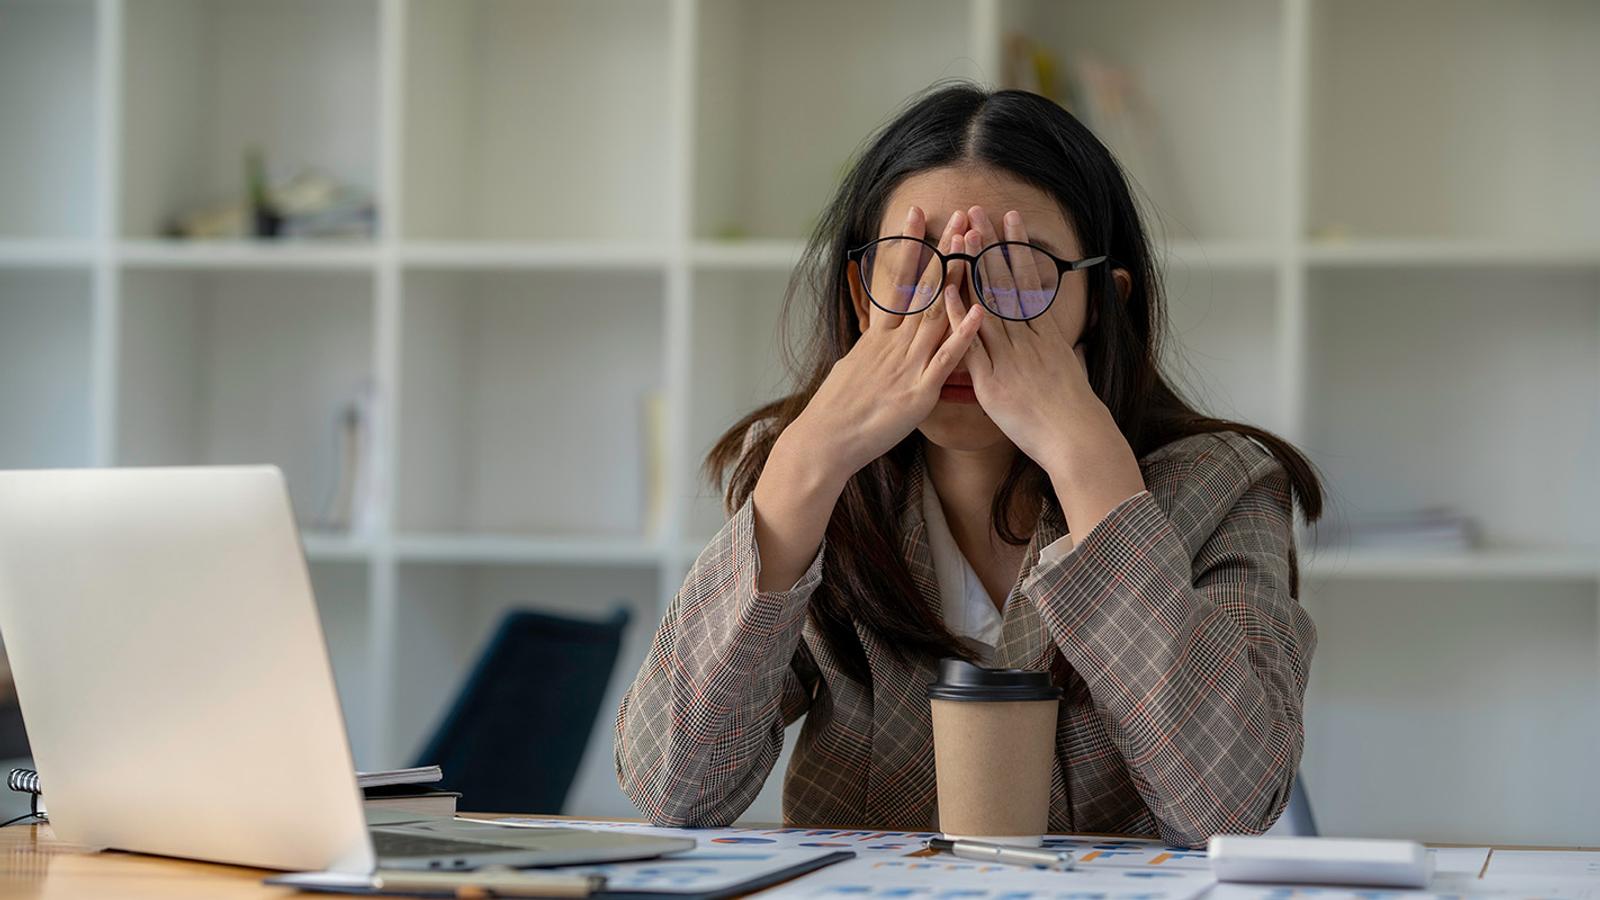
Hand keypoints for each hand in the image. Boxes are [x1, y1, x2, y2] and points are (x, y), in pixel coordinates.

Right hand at [789, 206, 984, 482]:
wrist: (825, 441)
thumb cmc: (837, 410)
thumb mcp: (852, 367)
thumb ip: (872, 348)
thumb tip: (875, 336)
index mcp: (878, 336)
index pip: (897, 280)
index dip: (909, 245)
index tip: (917, 213)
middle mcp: (894, 343)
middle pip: (924, 287)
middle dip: (943, 250)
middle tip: (958, 215)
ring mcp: (908, 364)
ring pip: (937, 313)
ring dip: (958, 278)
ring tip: (974, 245)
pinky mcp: (919, 391)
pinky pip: (946, 359)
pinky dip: (963, 334)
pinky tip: (979, 310)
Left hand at [944, 206, 1145, 531]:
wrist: (1076, 439)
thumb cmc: (1074, 411)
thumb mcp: (1072, 369)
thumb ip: (1059, 348)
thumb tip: (1059, 336)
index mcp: (1046, 334)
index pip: (1028, 281)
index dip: (1016, 249)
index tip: (1008, 220)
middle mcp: (1027, 339)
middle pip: (1005, 283)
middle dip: (990, 245)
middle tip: (977, 211)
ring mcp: (1009, 357)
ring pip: (988, 304)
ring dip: (974, 268)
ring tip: (962, 235)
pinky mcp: (993, 381)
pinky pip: (972, 344)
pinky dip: (959, 317)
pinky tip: (946, 291)